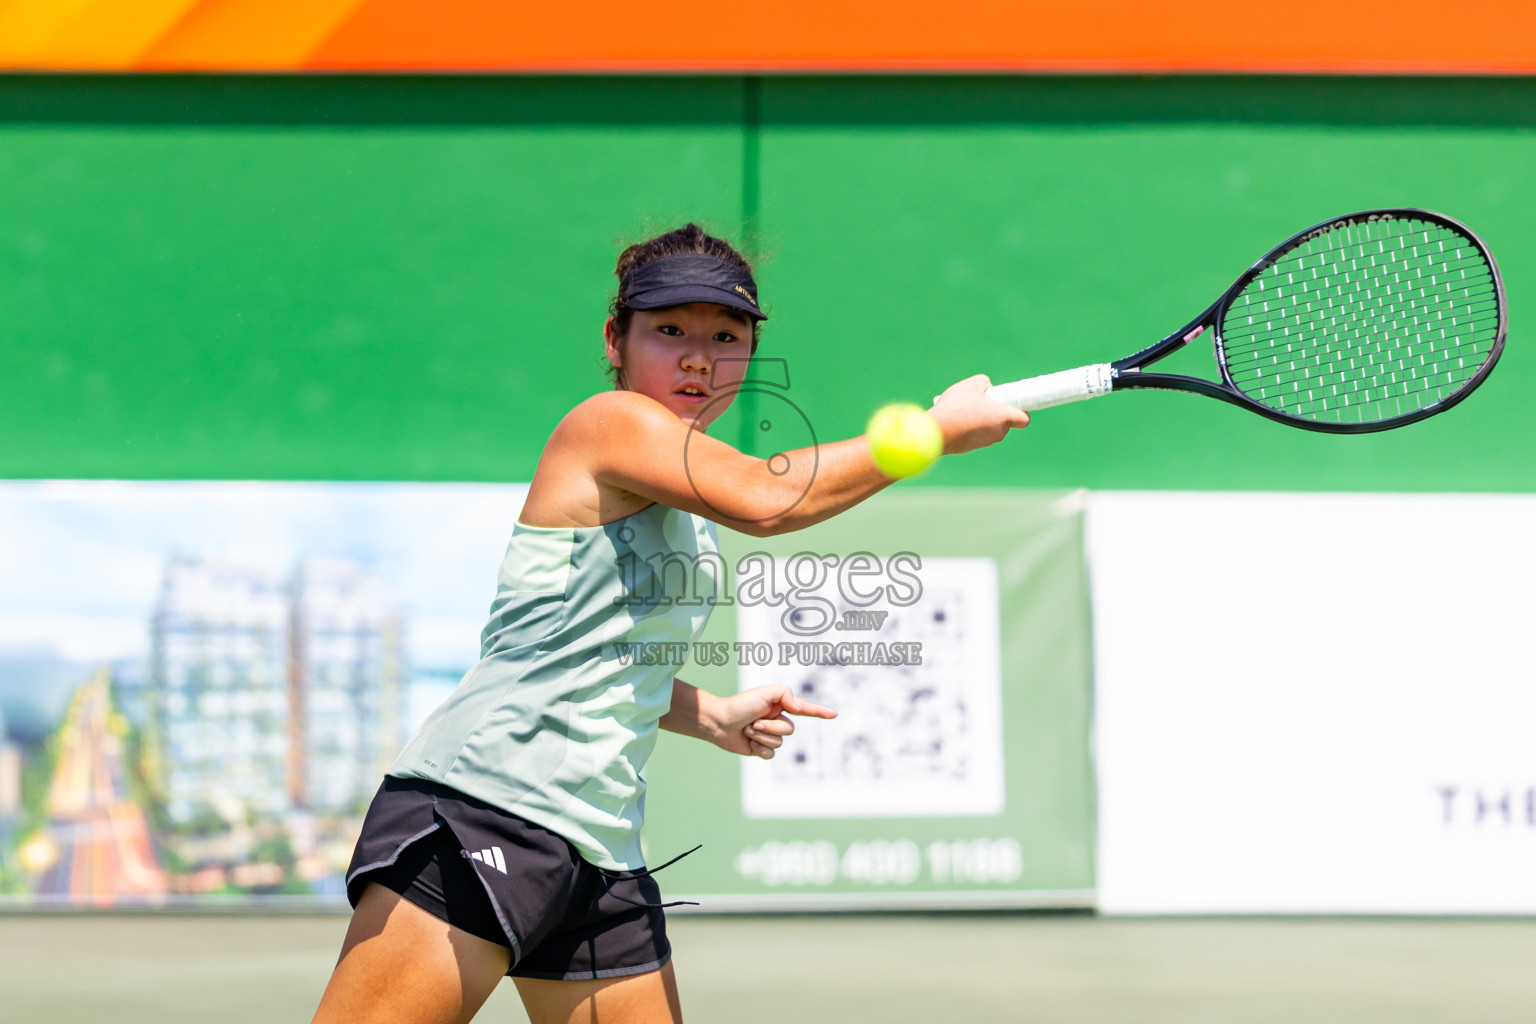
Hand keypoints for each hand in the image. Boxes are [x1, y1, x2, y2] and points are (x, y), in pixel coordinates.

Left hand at [705, 686, 836, 758]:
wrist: (718, 722)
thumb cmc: (740, 705)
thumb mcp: (765, 693)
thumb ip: (786, 694)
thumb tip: (797, 707)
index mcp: (780, 705)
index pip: (804, 709)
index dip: (820, 712)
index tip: (834, 714)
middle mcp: (776, 720)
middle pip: (790, 730)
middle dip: (771, 727)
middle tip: (754, 722)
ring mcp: (769, 735)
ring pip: (779, 743)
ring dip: (762, 737)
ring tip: (747, 730)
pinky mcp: (760, 748)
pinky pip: (771, 754)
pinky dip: (760, 749)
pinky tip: (748, 743)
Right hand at [929, 374, 1030, 454]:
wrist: (936, 432)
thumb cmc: (955, 408)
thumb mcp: (970, 385)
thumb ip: (984, 382)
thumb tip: (987, 388)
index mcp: (1002, 416)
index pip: (1024, 419)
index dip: (1021, 411)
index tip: (1011, 404)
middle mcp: (998, 432)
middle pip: (1004, 422)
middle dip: (995, 412)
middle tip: (981, 402)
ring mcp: (986, 442)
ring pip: (990, 428)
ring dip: (982, 420)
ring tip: (965, 410)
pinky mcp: (973, 448)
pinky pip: (977, 435)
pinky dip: (971, 428)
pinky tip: (958, 420)